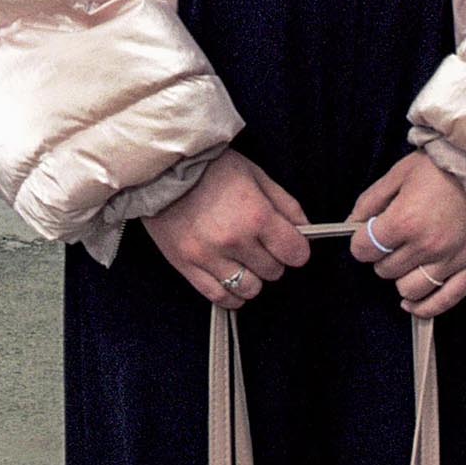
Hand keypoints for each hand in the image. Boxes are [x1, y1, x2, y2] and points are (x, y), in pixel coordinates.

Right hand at [148, 151, 311, 311]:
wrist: (161, 168)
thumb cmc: (210, 167)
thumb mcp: (255, 174)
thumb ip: (285, 204)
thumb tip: (305, 230)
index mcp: (256, 215)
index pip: (295, 253)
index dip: (296, 249)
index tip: (288, 244)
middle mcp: (235, 240)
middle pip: (274, 272)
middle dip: (272, 259)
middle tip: (260, 244)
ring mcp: (209, 256)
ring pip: (250, 289)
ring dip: (252, 278)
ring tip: (243, 261)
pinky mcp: (186, 266)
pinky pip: (219, 296)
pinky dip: (232, 295)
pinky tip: (232, 279)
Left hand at [347, 149, 465, 316]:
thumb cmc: (450, 165)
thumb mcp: (402, 171)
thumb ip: (372, 199)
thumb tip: (353, 221)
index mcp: (405, 219)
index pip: (364, 249)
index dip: (361, 242)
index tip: (367, 236)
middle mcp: (427, 245)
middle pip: (385, 270)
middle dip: (383, 256)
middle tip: (393, 242)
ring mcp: (452, 260)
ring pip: (410, 290)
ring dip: (403, 278)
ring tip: (408, 262)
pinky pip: (445, 301)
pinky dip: (425, 307)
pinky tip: (414, 303)